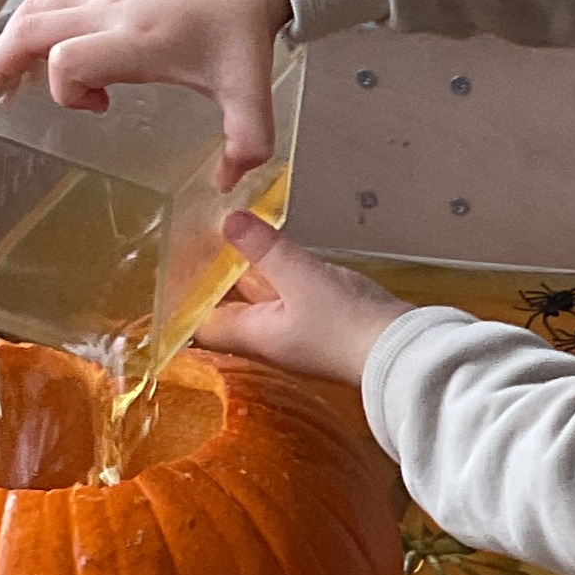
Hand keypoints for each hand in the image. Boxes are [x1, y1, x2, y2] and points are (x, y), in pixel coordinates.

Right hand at [0, 0, 292, 190]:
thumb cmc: (244, 23)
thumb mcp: (251, 92)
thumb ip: (245, 143)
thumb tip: (225, 183)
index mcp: (136, 39)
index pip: (67, 59)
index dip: (68, 93)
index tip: (100, 109)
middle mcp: (110, 12)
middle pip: (29, 28)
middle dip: (2, 65)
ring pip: (34, 9)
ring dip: (11, 43)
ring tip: (10, 80)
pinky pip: (54, 3)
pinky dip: (36, 28)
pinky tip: (49, 54)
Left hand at [195, 213, 411, 384]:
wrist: (400, 353)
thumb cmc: (348, 324)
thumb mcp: (302, 277)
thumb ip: (264, 249)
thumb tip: (229, 221)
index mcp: (252, 335)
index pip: (199, 322)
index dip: (184, 296)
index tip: (174, 263)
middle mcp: (265, 339)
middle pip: (225, 309)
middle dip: (212, 278)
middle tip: (198, 238)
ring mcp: (290, 333)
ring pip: (254, 301)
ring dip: (241, 273)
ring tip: (226, 234)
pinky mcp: (314, 325)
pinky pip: (281, 298)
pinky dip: (271, 275)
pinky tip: (271, 251)